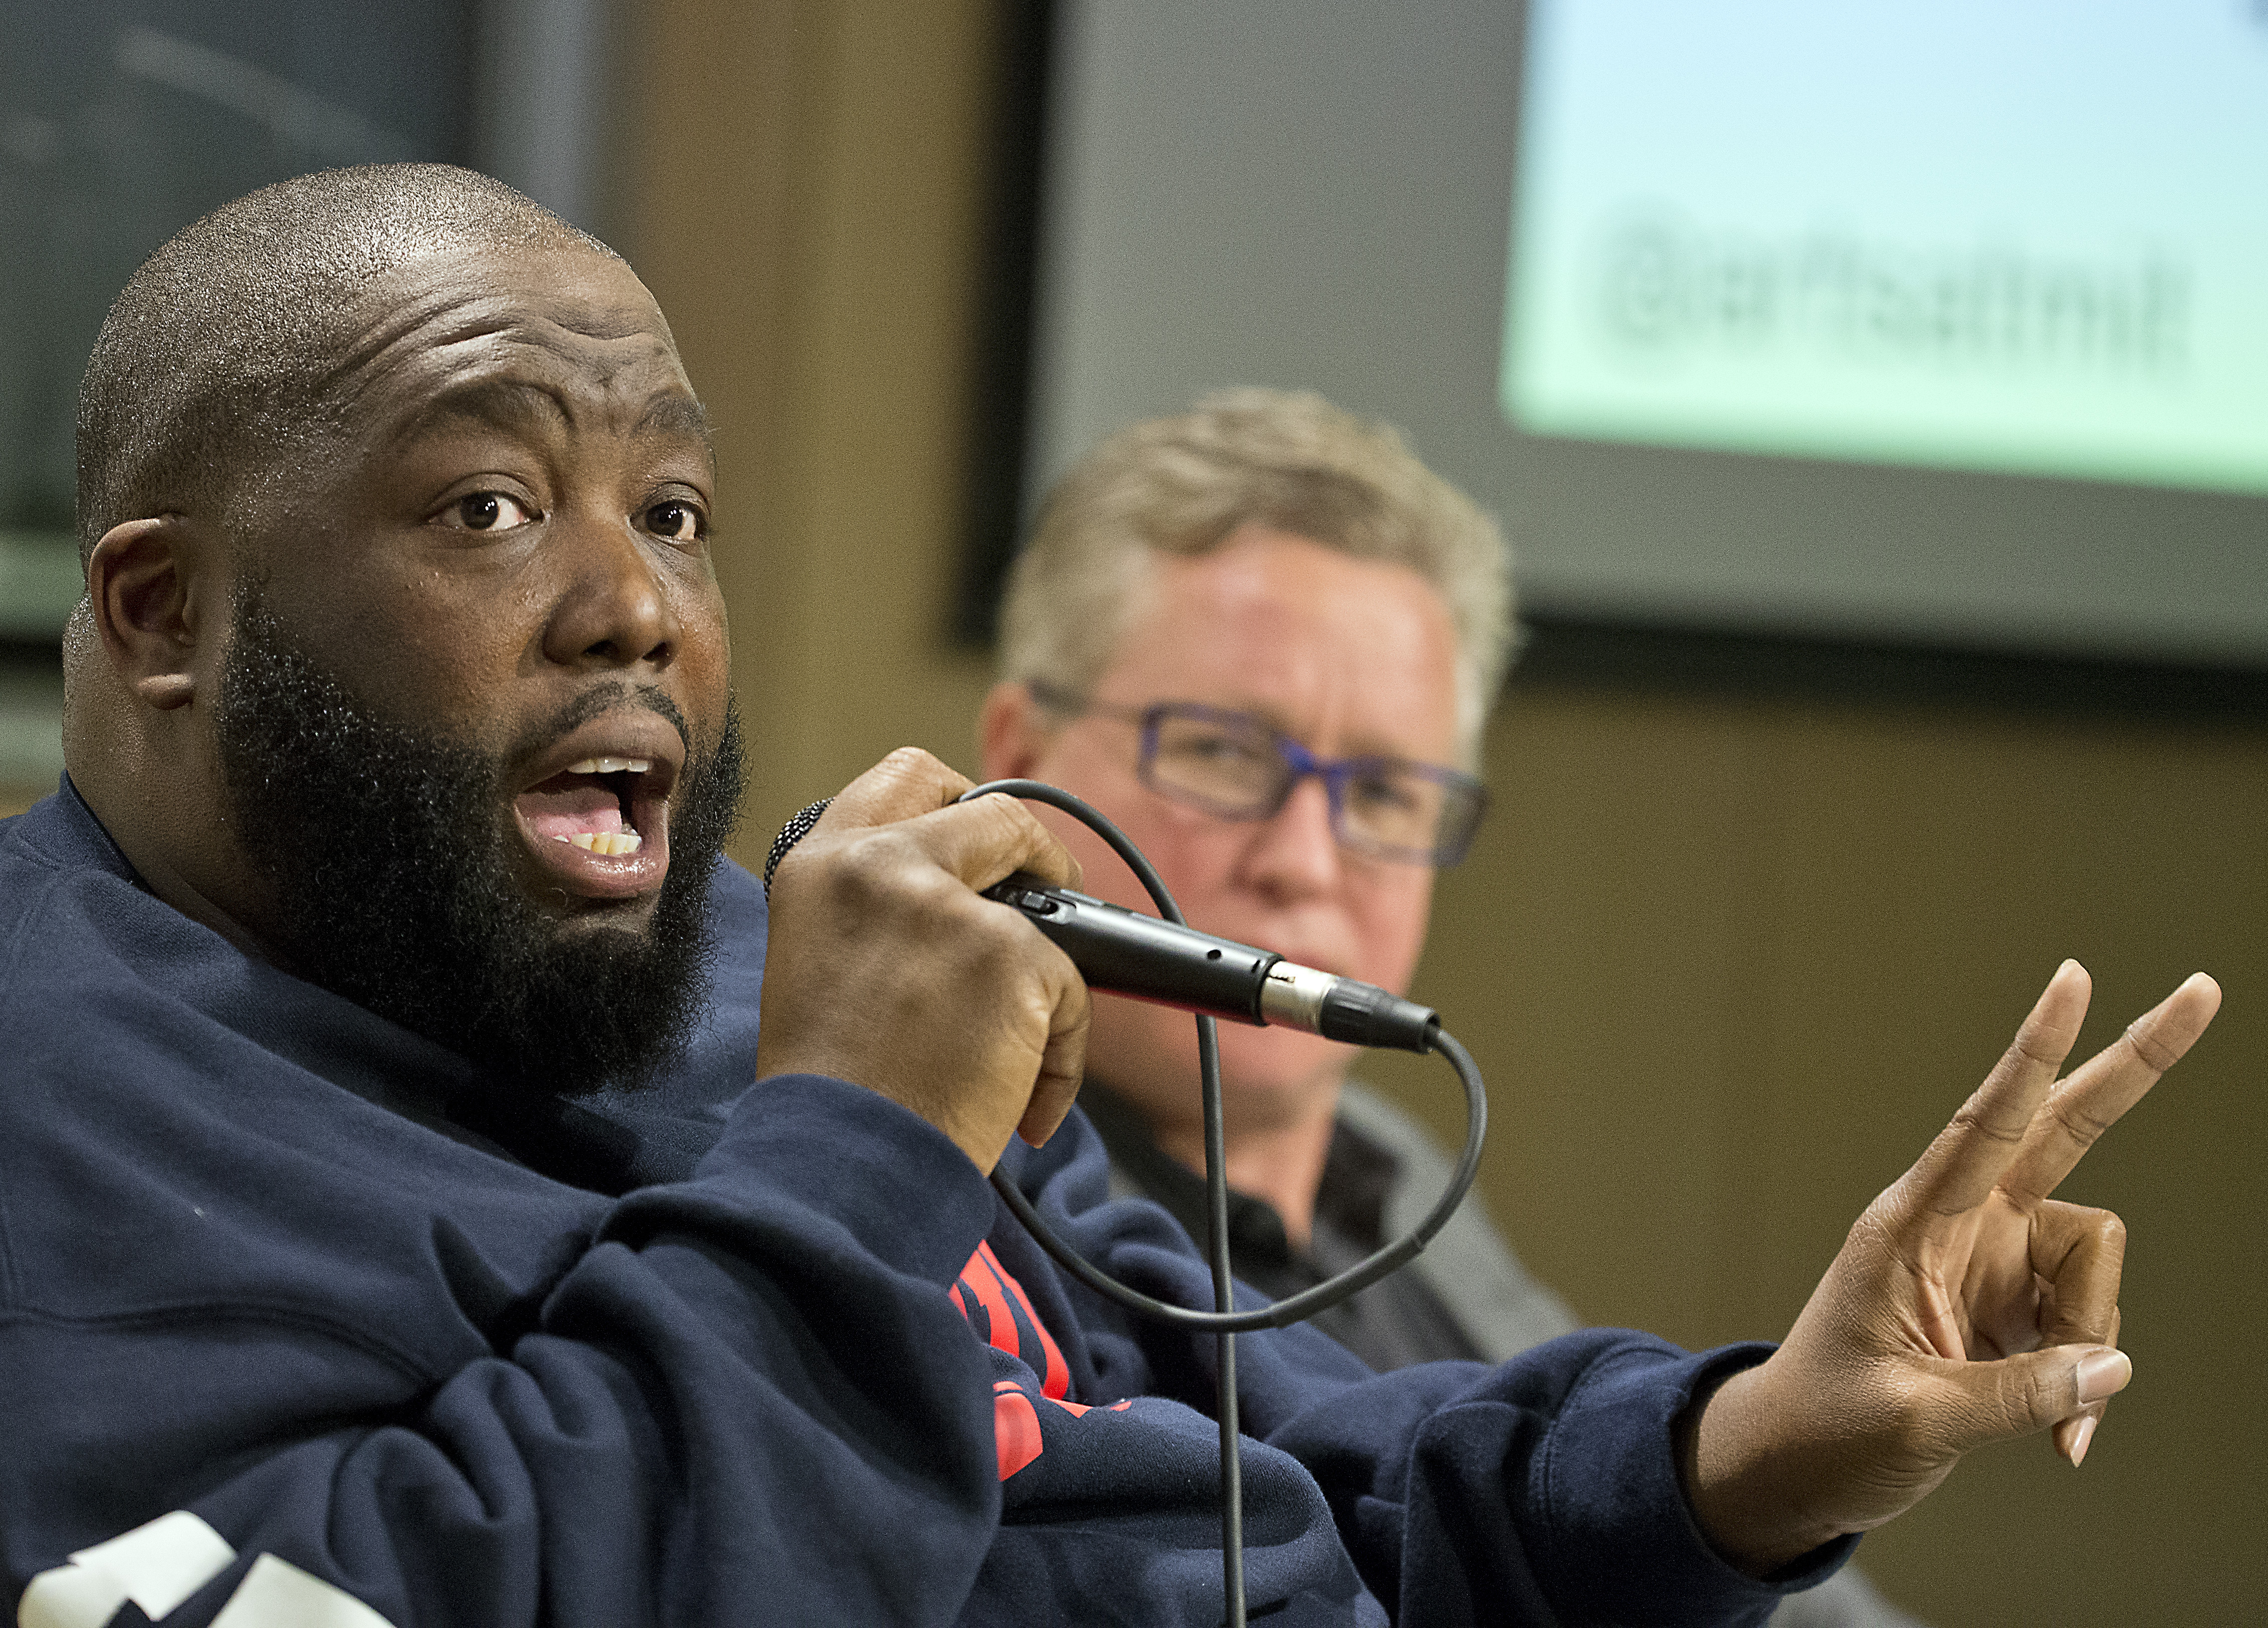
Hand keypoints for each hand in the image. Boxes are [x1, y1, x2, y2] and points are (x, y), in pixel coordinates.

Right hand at [754, 748, 1090, 1171]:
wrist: (838, 1162)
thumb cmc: (830, 1090)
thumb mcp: (822, 960)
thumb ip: (881, 909)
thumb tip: (966, 900)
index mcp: (822, 863)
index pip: (905, 777)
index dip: (960, 797)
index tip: (987, 840)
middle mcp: (880, 864)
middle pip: (995, 811)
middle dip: (1038, 850)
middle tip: (1051, 898)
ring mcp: (948, 904)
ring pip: (1048, 917)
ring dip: (1046, 987)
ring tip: (1016, 1058)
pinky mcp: (1010, 953)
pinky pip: (1072, 992)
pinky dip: (1061, 1058)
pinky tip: (1023, 1107)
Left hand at [1686, 960, 2221, 1572]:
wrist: (1800, 1465)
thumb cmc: (1829, 1427)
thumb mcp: (1915, 1418)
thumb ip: (2015, 1394)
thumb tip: (2109, 1368)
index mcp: (1912, 1224)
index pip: (1988, 1122)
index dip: (2035, 1051)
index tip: (2072, 978)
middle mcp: (1963, 1224)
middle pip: (2067, 1128)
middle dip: (2136, 1065)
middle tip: (2203, 991)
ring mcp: (1997, 1261)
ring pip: (2098, 1264)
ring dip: (2092, 1338)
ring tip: (2050, 1421)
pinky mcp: (2020, 1305)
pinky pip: (2092, 1326)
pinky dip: (2088, 1383)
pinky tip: (2058, 1439)